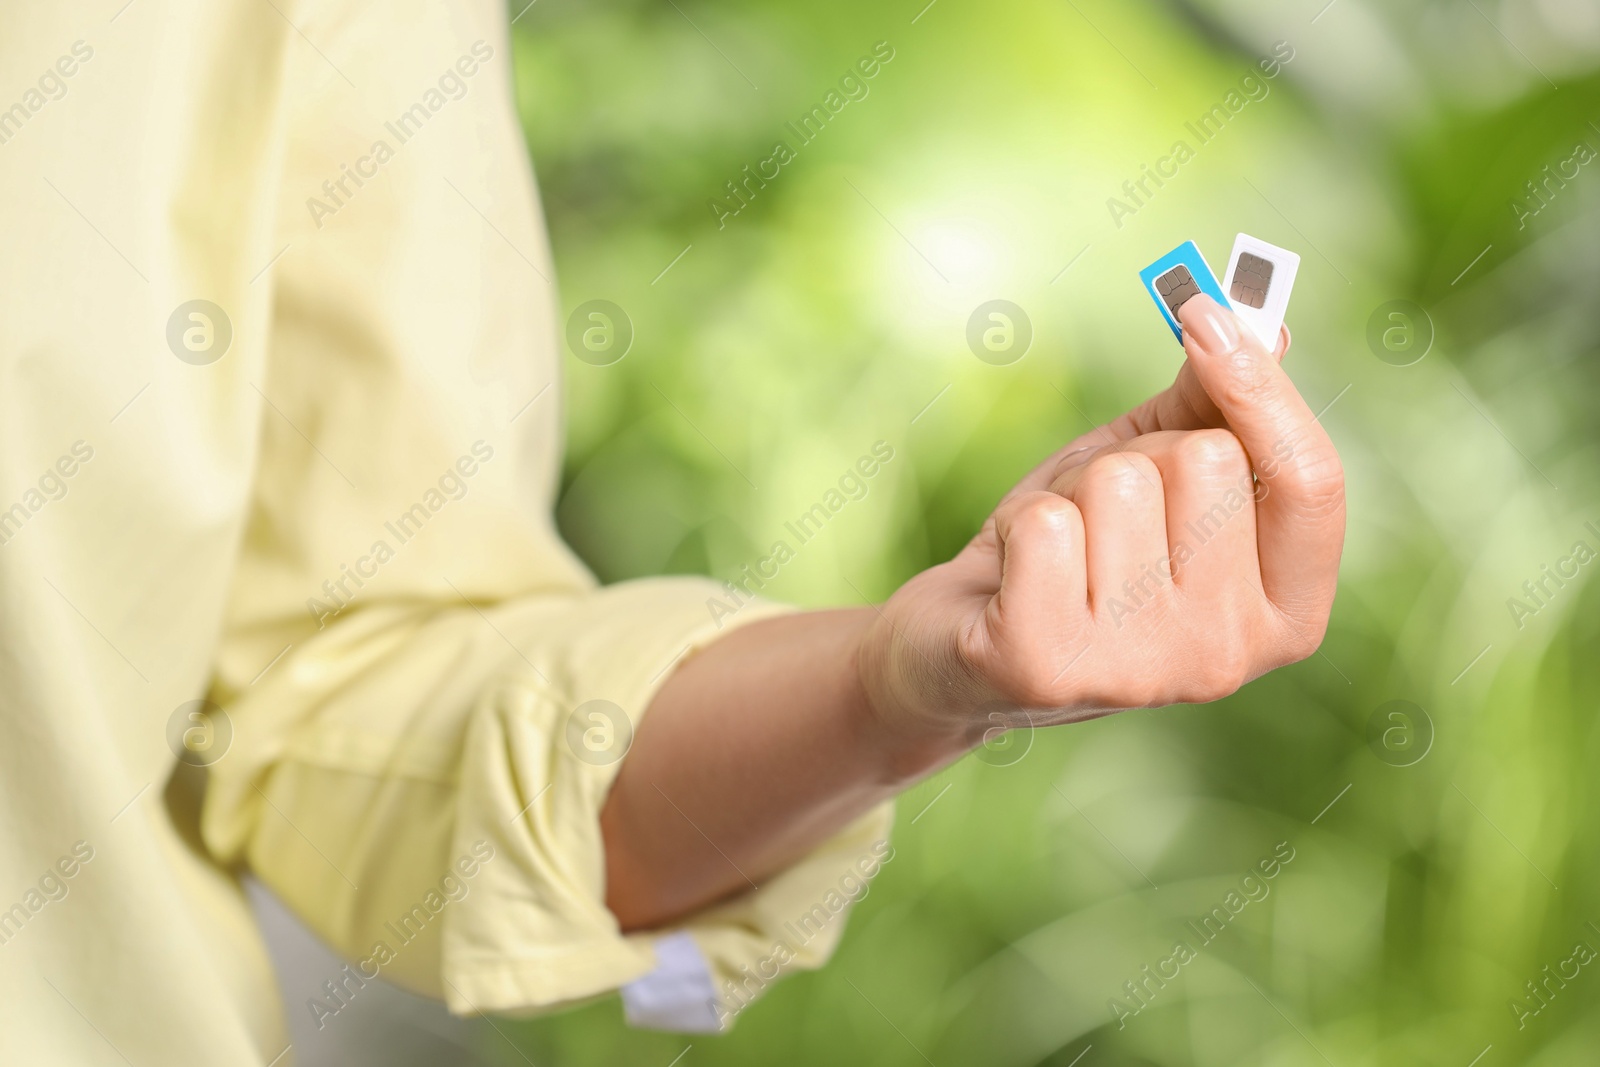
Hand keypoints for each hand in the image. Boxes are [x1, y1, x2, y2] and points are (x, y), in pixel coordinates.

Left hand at [857, 295, 1344, 773]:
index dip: (1264, 388)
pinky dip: (1019, 523)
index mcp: (1283, 616)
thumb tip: (1266, 327)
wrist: (958, 645)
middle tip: (1099, 517)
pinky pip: (1046, 523)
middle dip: (1139, 456)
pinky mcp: (1048, 666)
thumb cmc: (1074, 550)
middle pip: (1208, 462)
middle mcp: (1227, 659)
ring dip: (1072, 492)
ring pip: (1120, 485)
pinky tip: (1012, 577)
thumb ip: (1215, 406)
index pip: (1314, 482)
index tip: (1205, 314)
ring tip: (1053, 551)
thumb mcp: (1152, 474)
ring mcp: (1141, 673)